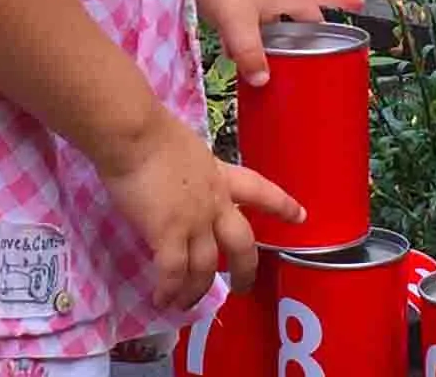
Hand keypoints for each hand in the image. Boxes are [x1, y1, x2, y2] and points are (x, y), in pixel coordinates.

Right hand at [102, 105, 304, 310]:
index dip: (281, 204)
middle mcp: (214, 201)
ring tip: (186, 303)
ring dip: (197, 290)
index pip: (258, 189)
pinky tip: (161, 300)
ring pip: (206, 267)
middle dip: (245, 268)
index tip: (300, 216)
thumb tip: (177, 183)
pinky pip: (173, 273)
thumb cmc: (153, 132)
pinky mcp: (168, 234)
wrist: (135, 134)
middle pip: (242, 242)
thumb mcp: (187, 150)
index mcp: (219, 175)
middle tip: (243, 287)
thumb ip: (190, 173)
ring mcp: (194, 221)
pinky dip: (169, 290)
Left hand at [192, 0, 364, 86]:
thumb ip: (251, 53)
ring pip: (272, 18)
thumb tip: (263, 80)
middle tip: (320, 46)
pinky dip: (251, 38)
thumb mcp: (238, 23)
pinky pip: (248, 23)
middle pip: (299, 9)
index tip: (360, 5)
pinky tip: (239, 57)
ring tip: (281, 61)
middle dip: (311, 26)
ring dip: (278, 36)